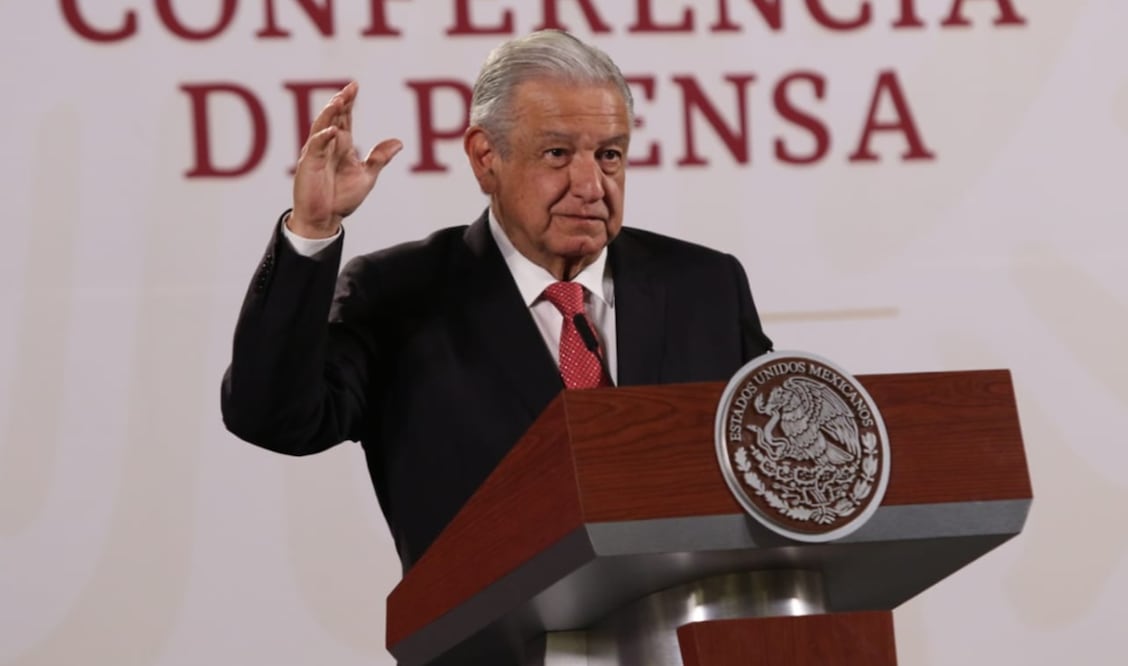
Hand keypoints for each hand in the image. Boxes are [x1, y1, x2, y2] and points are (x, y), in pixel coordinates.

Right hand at [289, 82, 402, 237]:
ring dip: (329, 114)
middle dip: (340, 102)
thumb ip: (379, 158)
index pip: (344, 118)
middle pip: (333, 117)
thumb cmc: (341, 199)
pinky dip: (323, 139)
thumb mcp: (366, 176)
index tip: (355, 86)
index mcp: (341, 146)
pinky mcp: (309, 165)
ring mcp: (316, 154)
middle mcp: (327, 146)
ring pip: (321, 127)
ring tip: (339, 101)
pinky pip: (315, 148)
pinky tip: (333, 132)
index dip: (348, 103)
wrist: (325, 219)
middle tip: (349, 88)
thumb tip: (398, 142)